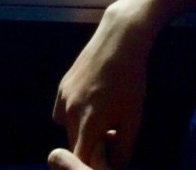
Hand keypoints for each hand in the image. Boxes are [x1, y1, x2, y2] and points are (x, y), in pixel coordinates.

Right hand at [52, 4, 151, 169]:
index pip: (81, 161)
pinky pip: (62, 112)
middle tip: (113, 131)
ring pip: (68, 129)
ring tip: (105, 113)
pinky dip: (74, 114)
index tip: (108, 153)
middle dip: (91, 146)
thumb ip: (123, 150)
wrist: (120, 39)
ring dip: (82, 130)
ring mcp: (63, 98)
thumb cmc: (131, 80)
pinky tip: (92, 100)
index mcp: (88, 124)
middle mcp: (70, 113)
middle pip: (75, 145)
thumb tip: (114, 167)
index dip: (93, 163)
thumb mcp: (133, 117)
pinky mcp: (62, 86)